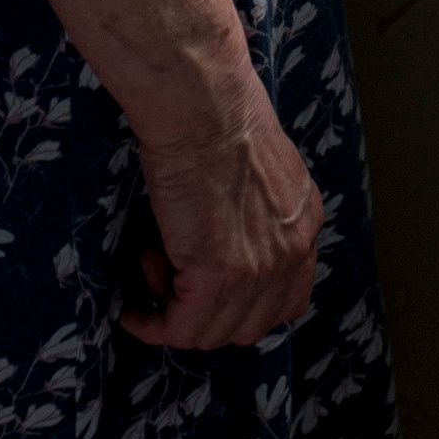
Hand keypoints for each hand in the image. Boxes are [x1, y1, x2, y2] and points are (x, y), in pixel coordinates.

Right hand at [121, 75, 323, 351]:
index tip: (206, 295)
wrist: (202, 105)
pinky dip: (153, 325)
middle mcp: (291, 254)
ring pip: (212, 333)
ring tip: (150, 265)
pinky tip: (134, 312)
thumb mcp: (261, 168)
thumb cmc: (217, 117)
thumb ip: (257, 212)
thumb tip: (221, 242)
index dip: (242, 308)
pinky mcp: (218, 275)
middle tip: (169, 273)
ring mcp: (257, 269)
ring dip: (174, 313)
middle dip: (204, 312)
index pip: (287, 301)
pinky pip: (182, 328)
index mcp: (304, 224)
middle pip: (249, 326)